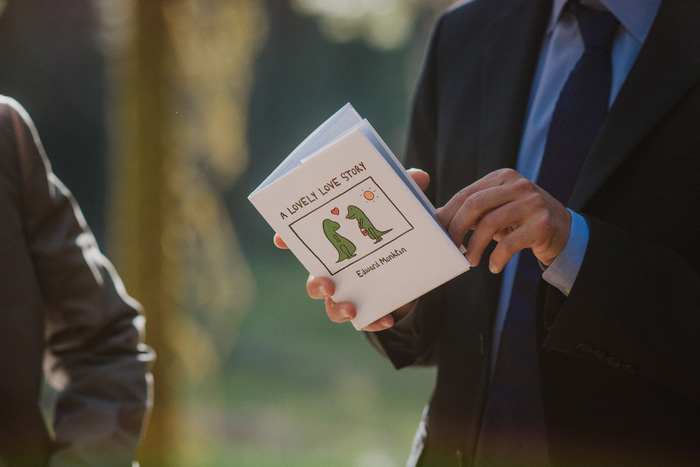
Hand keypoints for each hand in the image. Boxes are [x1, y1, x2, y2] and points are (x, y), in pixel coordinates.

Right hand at [273, 168, 429, 330]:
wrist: (417, 261)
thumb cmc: (396, 228)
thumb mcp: (403, 205)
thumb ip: (408, 189)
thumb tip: (419, 178)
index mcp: (336, 242)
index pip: (304, 240)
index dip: (287, 239)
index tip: (281, 240)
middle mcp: (337, 268)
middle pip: (314, 280)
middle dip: (315, 284)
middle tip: (327, 282)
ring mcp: (351, 290)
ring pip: (332, 306)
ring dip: (336, 309)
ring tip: (350, 308)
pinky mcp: (370, 306)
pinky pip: (365, 320)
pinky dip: (373, 321)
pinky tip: (386, 318)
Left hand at [436, 168, 571, 272]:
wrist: (564, 233)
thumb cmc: (521, 222)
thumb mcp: (497, 210)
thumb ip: (472, 211)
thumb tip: (437, 217)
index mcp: (503, 177)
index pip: (467, 194)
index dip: (448, 214)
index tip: (437, 233)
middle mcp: (519, 185)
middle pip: (475, 205)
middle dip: (457, 229)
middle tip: (450, 248)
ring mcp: (533, 203)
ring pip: (489, 223)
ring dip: (475, 247)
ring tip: (470, 260)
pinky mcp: (542, 224)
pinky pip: (510, 243)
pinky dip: (497, 258)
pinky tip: (493, 266)